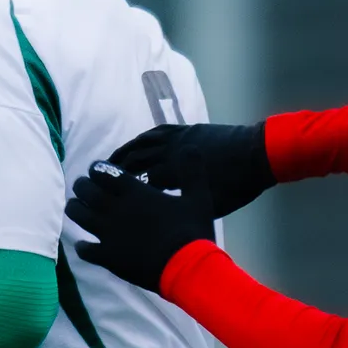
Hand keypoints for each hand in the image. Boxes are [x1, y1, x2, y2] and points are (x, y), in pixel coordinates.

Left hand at [65, 161, 214, 291]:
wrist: (186, 268)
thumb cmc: (192, 231)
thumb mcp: (198, 197)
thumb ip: (192, 171)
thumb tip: (190, 146)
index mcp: (135, 193)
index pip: (105, 173)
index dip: (97, 168)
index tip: (96, 169)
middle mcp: (116, 210)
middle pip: (86, 191)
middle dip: (82, 186)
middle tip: (82, 186)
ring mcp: (109, 234)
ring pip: (79, 216)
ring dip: (75, 209)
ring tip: (75, 207)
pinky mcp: (108, 257)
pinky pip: (86, 250)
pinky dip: (82, 246)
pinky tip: (83, 244)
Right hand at [106, 121, 272, 216]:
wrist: (255, 156)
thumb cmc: (237, 187)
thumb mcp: (209, 205)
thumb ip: (184, 208)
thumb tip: (166, 218)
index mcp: (172, 177)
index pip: (138, 184)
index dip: (119, 193)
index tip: (101, 203)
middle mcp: (169, 155)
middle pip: (131, 163)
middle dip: (111, 173)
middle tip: (92, 182)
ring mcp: (176, 140)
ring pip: (140, 145)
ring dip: (121, 154)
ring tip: (106, 163)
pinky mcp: (186, 129)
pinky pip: (156, 132)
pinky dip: (141, 139)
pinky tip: (134, 143)